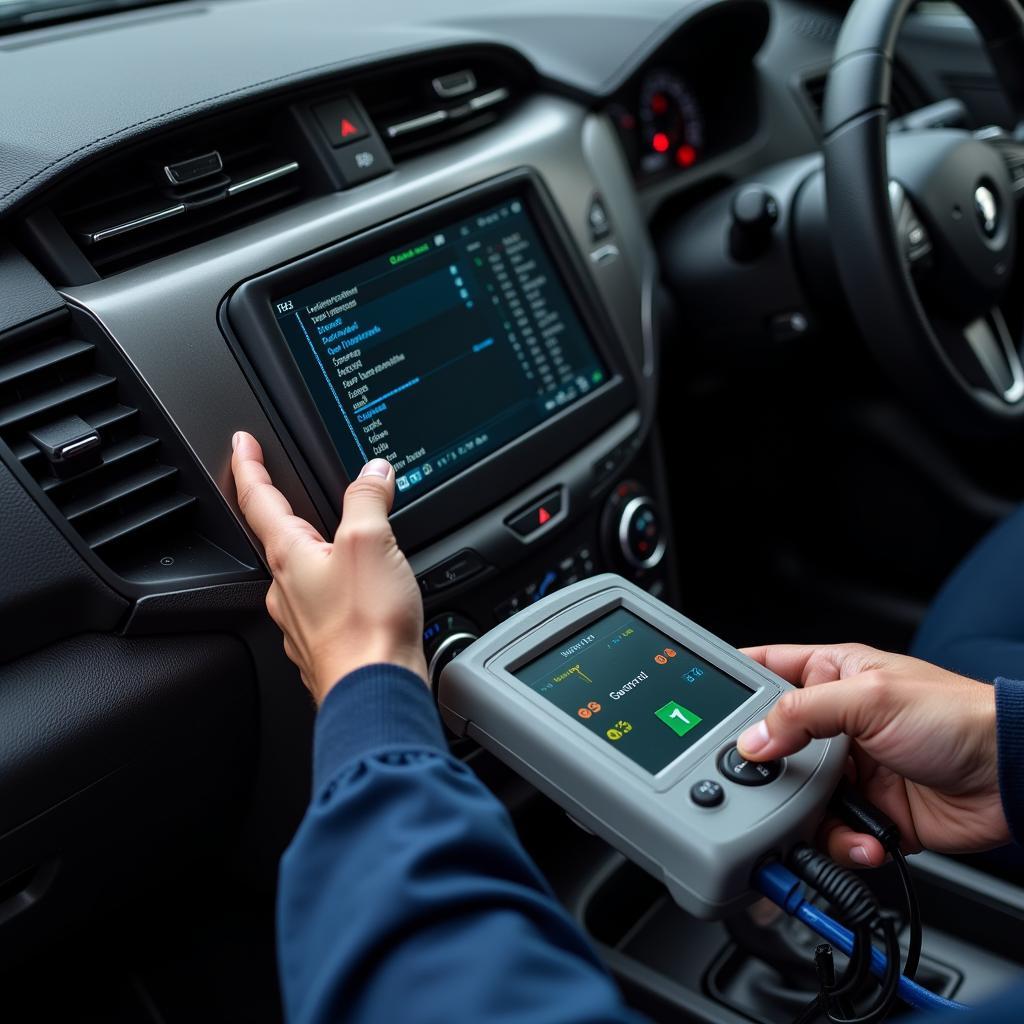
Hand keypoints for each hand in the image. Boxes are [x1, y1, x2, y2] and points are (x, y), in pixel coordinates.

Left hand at [230, 431, 427, 702]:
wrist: (374, 693)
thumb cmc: (366, 626)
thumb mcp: (370, 543)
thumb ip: (367, 500)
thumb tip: (372, 472)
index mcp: (290, 556)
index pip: (258, 499)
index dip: (249, 465)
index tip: (241, 443)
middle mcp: (287, 589)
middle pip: (277, 538)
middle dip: (285, 511)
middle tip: (294, 491)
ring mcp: (302, 621)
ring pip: (302, 575)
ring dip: (316, 552)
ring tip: (343, 540)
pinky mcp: (324, 646)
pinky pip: (325, 606)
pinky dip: (339, 589)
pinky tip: (361, 592)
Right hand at [737, 644, 1006, 866]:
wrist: (1013, 778)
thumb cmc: (958, 716)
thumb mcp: (870, 698)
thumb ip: (802, 714)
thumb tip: (753, 739)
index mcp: (831, 676)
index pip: (765, 670)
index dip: (732, 685)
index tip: (702, 707)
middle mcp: (835, 723)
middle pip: (772, 745)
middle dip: (766, 771)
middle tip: (765, 785)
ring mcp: (850, 769)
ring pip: (796, 797)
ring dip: (806, 816)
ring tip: (829, 819)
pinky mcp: (869, 813)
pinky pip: (832, 833)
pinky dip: (843, 844)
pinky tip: (865, 839)